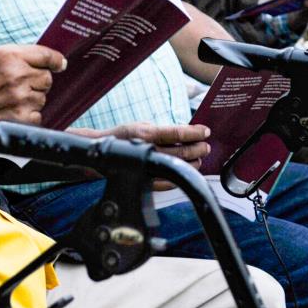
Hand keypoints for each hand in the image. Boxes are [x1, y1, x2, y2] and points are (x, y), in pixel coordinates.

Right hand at [0, 44, 66, 160]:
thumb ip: (4, 57)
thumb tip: (23, 59)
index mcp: (7, 56)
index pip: (46, 55)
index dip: (55, 60)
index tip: (59, 64)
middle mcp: (17, 75)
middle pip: (46, 77)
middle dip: (37, 81)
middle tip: (19, 87)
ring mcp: (21, 98)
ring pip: (42, 97)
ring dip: (31, 99)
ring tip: (8, 102)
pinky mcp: (20, 119)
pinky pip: (37, 116)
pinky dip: (27, 116)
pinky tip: (9, 114)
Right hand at [86, 121, 210, 189]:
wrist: (102, 154)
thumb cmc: (124, 137)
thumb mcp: (142, 126)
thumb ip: (162, 129)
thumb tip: (185, 132)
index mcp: (146, 133)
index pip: (177, 132)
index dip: (195, 132)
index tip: (205, 131)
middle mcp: (148, 149)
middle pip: (182, 150)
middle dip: (198, 148)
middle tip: (205, 145)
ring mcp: (147, 167)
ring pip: (179, 165)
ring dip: (194, 161)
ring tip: (199, 156)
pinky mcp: (147, 181)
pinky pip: (170, 181)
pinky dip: (181, 173)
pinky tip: (187, 169)